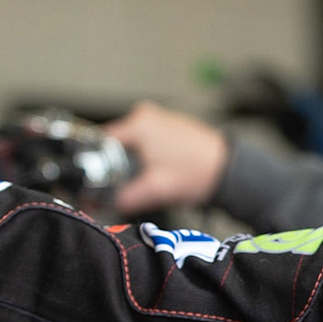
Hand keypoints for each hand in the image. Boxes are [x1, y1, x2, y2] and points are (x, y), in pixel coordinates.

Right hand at [103, 101, 228, 215]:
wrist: (227, 170)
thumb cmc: (198, 173)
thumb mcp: (155, 190)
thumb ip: (123, 199)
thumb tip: (99, 206)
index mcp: (138, 124)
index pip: (100, 142)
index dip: (95, 164)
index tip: (96, 182)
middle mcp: (145, 115)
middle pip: (113, 143)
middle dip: (115, 165)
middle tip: (127, 184)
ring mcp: (157, 118)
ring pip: (129, 144)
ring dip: (131, 162)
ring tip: (147, 177)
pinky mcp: (166, 126)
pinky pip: (143, 142)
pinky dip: (144, 156)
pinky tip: (157, 170)